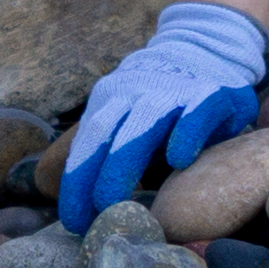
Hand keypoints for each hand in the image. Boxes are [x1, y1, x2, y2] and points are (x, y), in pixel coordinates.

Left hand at [60, 0, 267, 228]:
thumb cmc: (162, 100)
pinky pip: (197, 111)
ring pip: (144, 121)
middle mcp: (138, 91)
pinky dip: (186, 132)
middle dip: (93, 174)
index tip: (73, 220)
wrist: (208, 47)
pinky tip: (177, 160)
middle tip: (90, 215)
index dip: (77, 180)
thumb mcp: (127, 116)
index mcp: (112, 98)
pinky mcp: (213, 92)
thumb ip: (101, 147)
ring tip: (113, 201)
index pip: (88, 140)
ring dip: (124, 161)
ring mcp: (175, 89)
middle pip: (107, 131)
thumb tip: (55, 187)